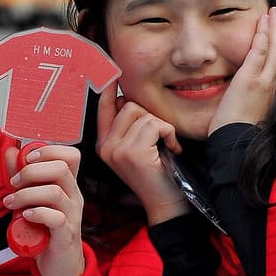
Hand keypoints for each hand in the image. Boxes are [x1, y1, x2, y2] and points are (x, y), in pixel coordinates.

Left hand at [3, 144, 84, 275]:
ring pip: (55, 193)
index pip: (71, 156)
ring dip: (27, 194)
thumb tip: (11, 151)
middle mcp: (73, 197)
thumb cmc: (45, 230)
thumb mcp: (32, 199)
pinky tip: (25, 216)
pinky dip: (37, 213)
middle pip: (61, 169)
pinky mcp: (65, 235)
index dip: (49, 150)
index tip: (27, 159)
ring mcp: (72, 216)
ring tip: (11, 202)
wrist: (58, 265)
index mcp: (68, 185)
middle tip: (14, 183)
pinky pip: (56, 218)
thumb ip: (22, 176)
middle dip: (31, 171)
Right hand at [95, 82, 188, 224]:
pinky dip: (169, 134)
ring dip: (162, 126)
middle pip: (128, 105)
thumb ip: (130, 126)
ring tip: (166, 146)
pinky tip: (172, 151)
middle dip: (151, 116)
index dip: (107, 88)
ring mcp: (116, 150)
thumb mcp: (139, 148)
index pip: (103, 107)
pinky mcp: (132, 153)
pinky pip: (154, 124)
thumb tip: (124, 96)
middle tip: (160, 138)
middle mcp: (105, 146)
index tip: (111, 71)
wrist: (166, 205)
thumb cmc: (158, 175)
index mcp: (104, 144)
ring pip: (142, 113)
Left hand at [209, 7, 275, 134]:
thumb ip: (253, 98)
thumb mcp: (252, 113)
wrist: (236, 147)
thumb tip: (246, 92)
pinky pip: (259, 51)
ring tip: (273, 12)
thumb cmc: (239, 135)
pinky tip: (263, 21)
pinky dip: (263, 34)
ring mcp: (264, 81)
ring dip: (274, 27)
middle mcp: (275, 85)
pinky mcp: (250, 79)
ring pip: (275, 48)